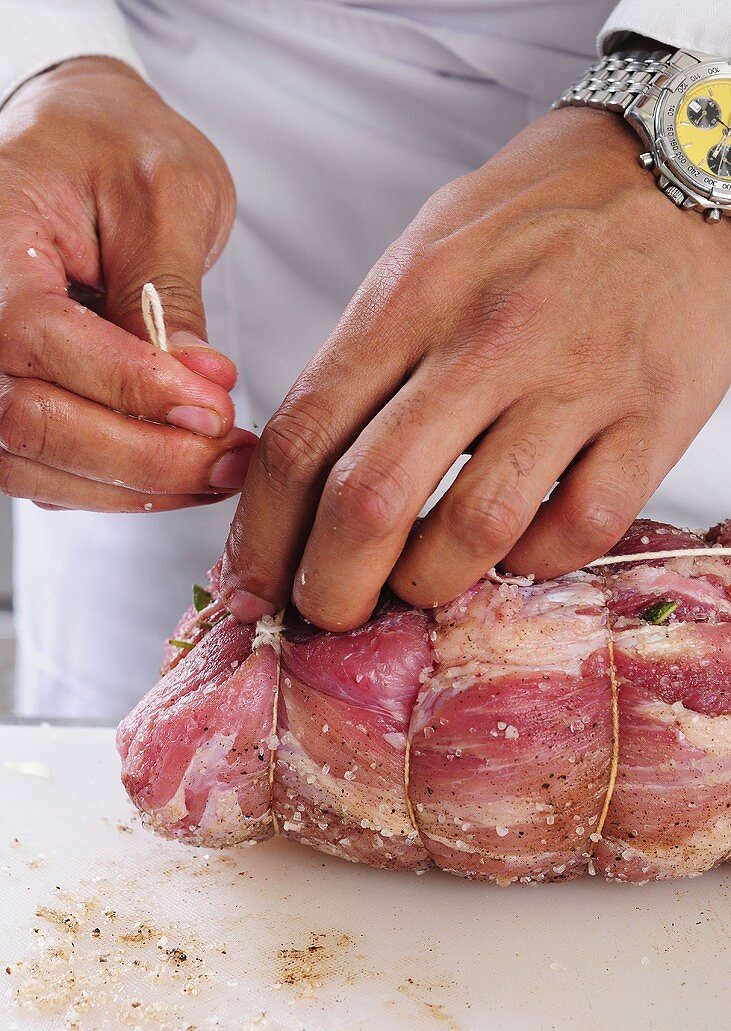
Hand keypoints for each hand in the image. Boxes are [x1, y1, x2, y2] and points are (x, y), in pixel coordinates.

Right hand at [0, 58, 255, 511]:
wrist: (82, 148)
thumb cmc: (116, 150)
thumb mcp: (164, 194)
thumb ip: (171, 291)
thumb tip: (199, 382)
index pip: (37, 338)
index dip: (130, 386)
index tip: (215, 407)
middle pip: (29, 421)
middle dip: (144, 454)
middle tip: (231, 454)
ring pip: (38, 464)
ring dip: (140, 485)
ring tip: (223, 468)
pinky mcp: (15, 405)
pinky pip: (53, 473)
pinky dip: (124, 487)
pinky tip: (188, 468)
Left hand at [221, 108, 730, 628]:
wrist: (675, 172)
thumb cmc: (536, 218)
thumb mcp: (425, 254)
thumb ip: (364, 359)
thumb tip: (301, 476)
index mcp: (410, 296)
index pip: (302, 436)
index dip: (262, 532)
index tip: (253, 580)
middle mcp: (484, 339)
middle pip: (371, 500)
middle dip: (330, 585)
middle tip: (326, 612)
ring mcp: (574, 381)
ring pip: (473, 530)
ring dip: (429, 584)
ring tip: (418, 584)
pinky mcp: (652, 418)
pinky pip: (577, 529)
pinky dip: (533, 562)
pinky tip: (515, 551)